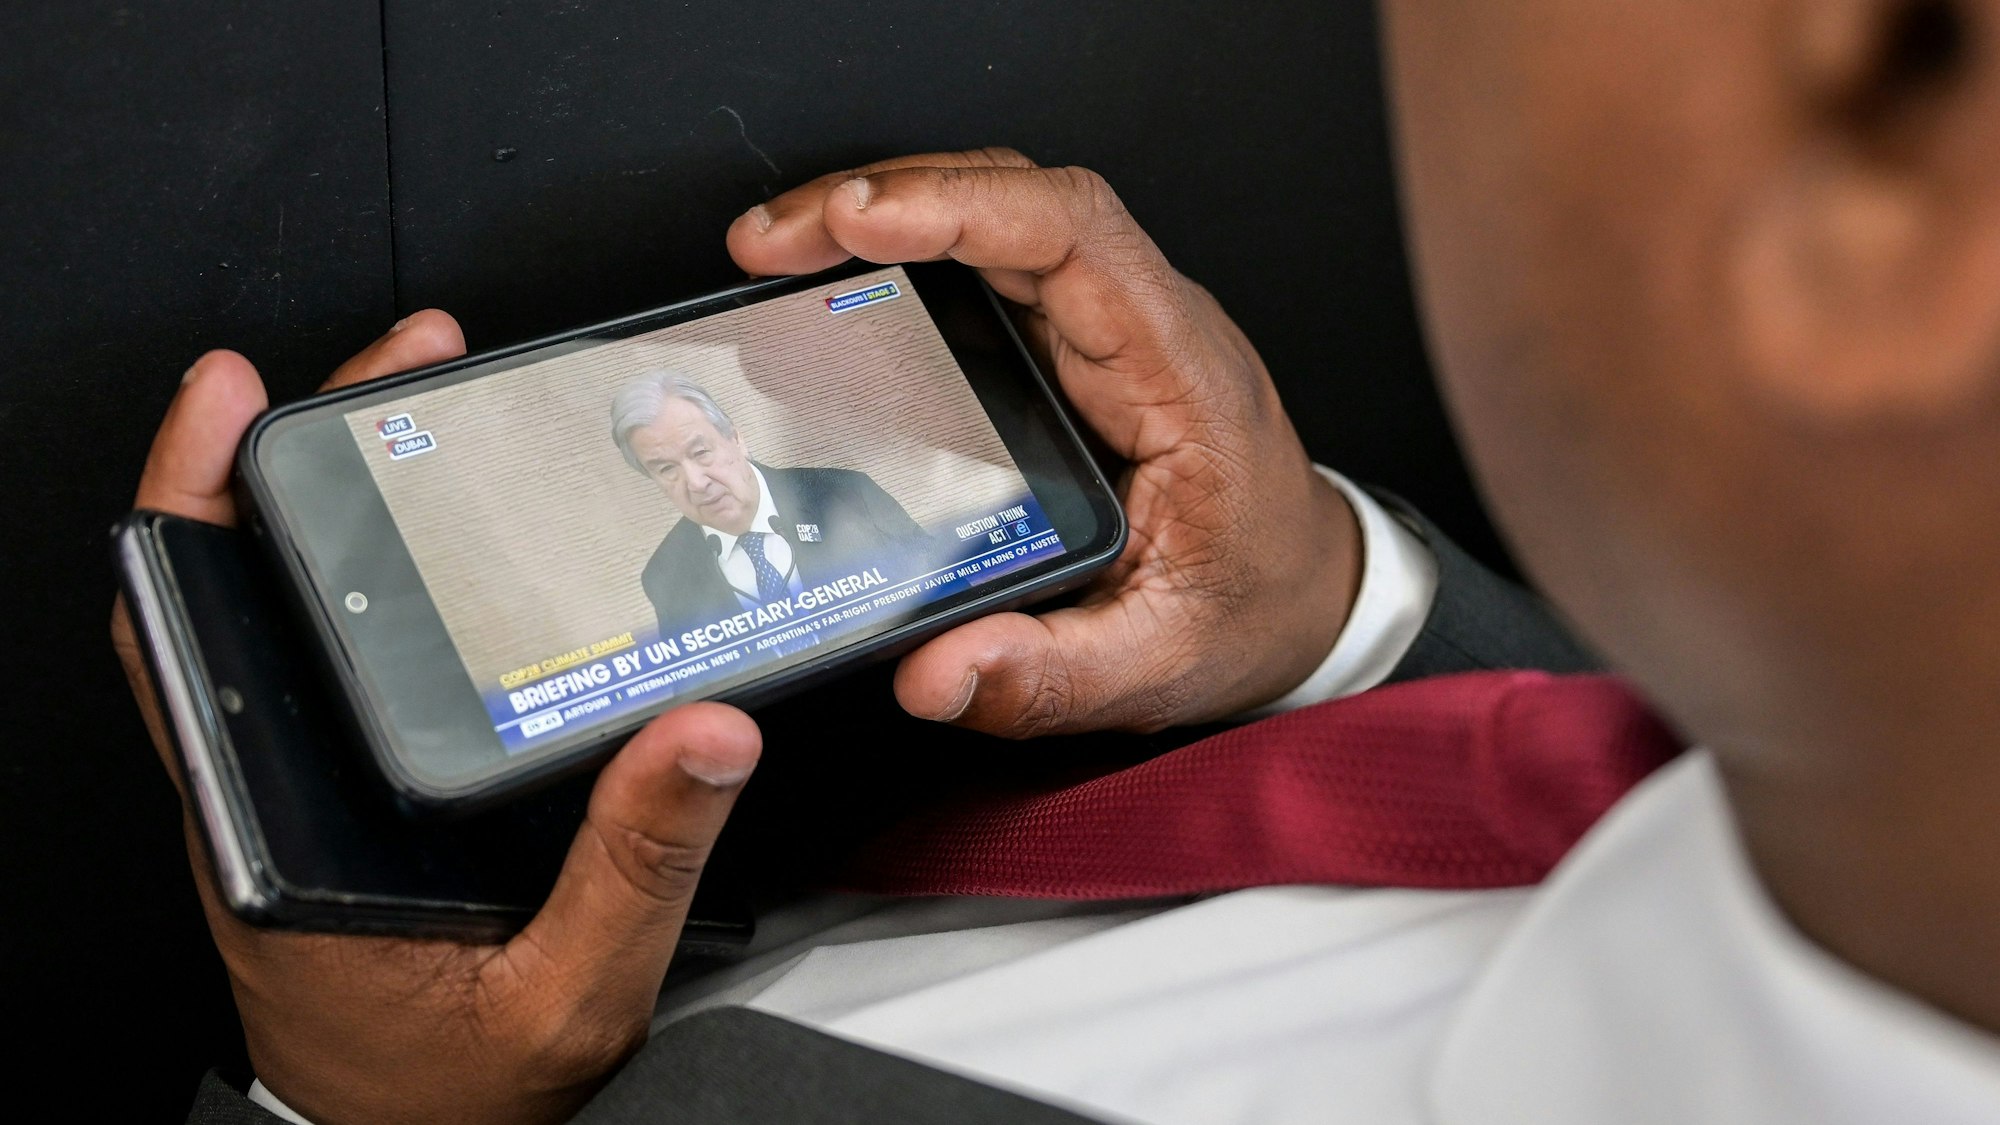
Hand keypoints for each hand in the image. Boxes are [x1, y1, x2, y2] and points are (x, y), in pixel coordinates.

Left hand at [110, 316, 762, 1124]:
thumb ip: (635, 867)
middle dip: (305, 450)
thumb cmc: (451, 1097)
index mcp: (281, 829)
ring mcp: (287, 794)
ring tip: (428, 420)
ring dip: (333, 504)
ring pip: (270, 614)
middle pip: (229, 582)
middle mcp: (262, 796)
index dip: (194, 490)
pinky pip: (314, 663)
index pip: (185, 626)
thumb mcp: (565, 994)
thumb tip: (701, 738)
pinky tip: (434, 545)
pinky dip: (357, 577)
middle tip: (407, 369)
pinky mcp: (325, 803)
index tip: (236, 391)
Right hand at [729, 148, 1362, 733]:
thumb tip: (933, 673)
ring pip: (999, 215)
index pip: (1075, 234)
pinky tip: (836, 283)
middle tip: (769, 245)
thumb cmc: (1254, 607)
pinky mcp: (1077, 345)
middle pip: (1017, 198)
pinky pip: (993, 264)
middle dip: (884, 198)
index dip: (959, 205)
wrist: (1308, 592)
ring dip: (887, 214)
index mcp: (1181, 377)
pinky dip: (908, 256)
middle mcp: (1147, 328)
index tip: (860, 222)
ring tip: (776, 253)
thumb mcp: (1160, 664)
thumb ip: (1050, 677)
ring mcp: (1111, 327)